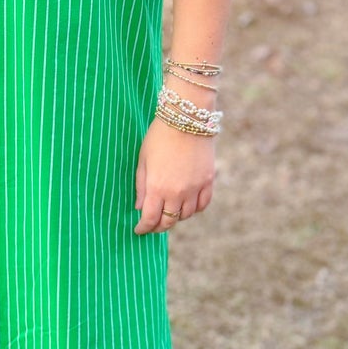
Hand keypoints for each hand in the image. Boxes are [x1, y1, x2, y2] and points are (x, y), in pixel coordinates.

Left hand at [134, 114, 215, 233]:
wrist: (186, 118)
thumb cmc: (159, 136)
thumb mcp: (143, 160)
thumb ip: (141, 186)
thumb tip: (140, 207)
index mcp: (157, 187)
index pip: (150, 219)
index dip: (143, 228)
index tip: (139, 229)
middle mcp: (177, 192)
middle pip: (169, 221)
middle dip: (158, 226)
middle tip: (153, 226)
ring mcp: (195, 188)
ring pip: (186, 215)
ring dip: (176, 217)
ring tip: (169, 212)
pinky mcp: (208, 180)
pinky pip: (203, 204)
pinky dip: (195, 209)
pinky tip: (187, 206)